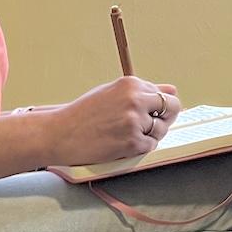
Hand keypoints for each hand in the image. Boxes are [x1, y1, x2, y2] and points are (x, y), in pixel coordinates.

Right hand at [44, 78, 180, 166]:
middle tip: (144, 125)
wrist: (60, 133)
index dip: (158, 107)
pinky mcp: (132, 142)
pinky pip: (150, 146)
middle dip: (163, 118)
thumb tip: (171, 90)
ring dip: (149, 135)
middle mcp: (135, 99)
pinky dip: (139, 147)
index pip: (164, 94)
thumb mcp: (112, 92)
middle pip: (171, 109)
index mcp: (131, 84)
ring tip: (125, 134)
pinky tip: (121, 142)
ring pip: (161, 130)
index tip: (148, 113)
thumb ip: (143, 91)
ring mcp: (134, 121)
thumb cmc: (82, 114)